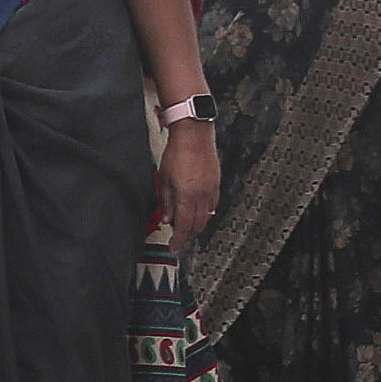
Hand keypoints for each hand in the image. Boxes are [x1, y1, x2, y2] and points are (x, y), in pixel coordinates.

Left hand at [159, 123, 220, 243]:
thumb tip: (167, 218)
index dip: (178, 240)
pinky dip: (205, 213)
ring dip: (197, 225)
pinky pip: (213, 206)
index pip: (184, 227)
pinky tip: (198, 211)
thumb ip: (166, 202)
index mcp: (187, 196)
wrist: (194, 135)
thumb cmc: (178, 151)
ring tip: (186, 225)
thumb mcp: (164, 179)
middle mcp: (202, 196)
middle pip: (198, 226)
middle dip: (188, 235)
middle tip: (178, 238)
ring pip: (207, 217)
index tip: (173, 246)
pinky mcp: (216, 184)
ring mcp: (212, 190)